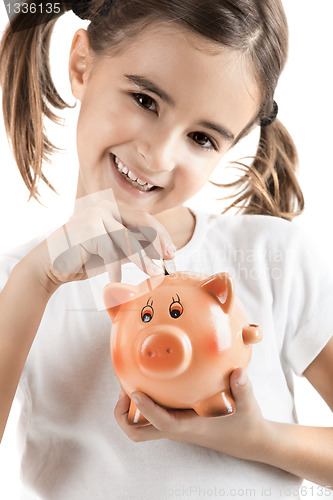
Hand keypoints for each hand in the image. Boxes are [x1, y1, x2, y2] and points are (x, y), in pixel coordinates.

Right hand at [37, 189, 175, 285]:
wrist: (48, 266)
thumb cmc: (81, 258)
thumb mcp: (113, 251)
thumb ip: (132, 247)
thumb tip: (160, 251)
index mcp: (111, 208)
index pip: (144, 218)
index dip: (161, 234)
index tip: (170, 252)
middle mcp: (104, 206)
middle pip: (142, 221)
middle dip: (158, 241)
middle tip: (168, 259)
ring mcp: (95, 215)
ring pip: (128, 239)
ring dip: (142, 259)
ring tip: (153, 273)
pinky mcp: (88, 229)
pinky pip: (111, 251)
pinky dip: (115, 269)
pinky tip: (114, 280)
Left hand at [114, 368, 268, 461]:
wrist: (249, 441)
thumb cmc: (246, 423)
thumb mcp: (248, 405)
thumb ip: (243, 389)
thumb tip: (238, 372)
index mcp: (191, 427)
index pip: (163, 423)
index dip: (147, 409)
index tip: (134, 392)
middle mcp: (178, 429)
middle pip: (139, 434)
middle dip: (124, 416)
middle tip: (125, 390)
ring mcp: (175, 427)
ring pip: (141, 427)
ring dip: (129, 409)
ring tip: (130, 382)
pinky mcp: (177, 421)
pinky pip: (150, 417)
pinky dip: (143, 403)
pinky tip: (151, 382)